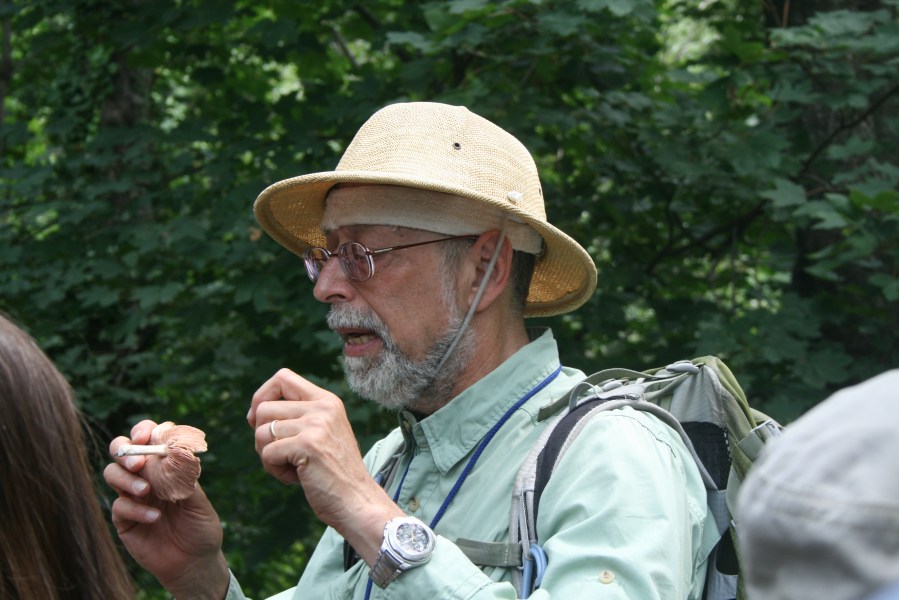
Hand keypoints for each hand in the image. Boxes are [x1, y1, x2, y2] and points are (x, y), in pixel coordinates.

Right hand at [104, 420, 228, 599]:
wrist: (194, 561)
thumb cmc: (200, 527)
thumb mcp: (199, 501)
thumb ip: (184, 479)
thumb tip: (172, 453)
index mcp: (165, 465)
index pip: (149, 438)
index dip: (145, 431)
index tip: (149, 435)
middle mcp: (145, 476)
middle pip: (122, 450)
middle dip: (126, 450)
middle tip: (139, 462)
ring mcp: (132, 496)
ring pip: (112, 473)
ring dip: (126, 478)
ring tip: (146, 490)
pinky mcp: (123, 519)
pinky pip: (118, 506)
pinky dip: (135, 509)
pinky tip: (154, 518)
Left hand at [248, 369, 402, 563]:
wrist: (357, 501)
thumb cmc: (334, 473)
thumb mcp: (322, 433)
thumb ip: (298, 416)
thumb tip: (255, 411)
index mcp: (326, 400)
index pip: (282, 377)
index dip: (262, 396)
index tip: (261, 421)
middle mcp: (322, 407)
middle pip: (263, 408)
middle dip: (262, 436)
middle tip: (283, 455)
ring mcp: (316, 424)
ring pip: (261, 432)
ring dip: (268, 456)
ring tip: (293, 468)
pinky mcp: (308, 445)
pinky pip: (267, 453)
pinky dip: (275, 471)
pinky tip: (297, 478)